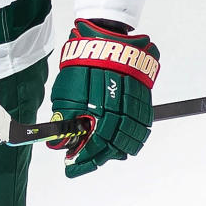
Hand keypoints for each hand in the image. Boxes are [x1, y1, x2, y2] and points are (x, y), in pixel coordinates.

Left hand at [49, 19, 159, 177]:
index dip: (83, 160)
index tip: (72, 166)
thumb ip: (66, 121)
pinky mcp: (144, 99)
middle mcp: (121, 113)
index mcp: (101, 113)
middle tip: (84, 162)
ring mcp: (135, 106)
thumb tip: (61, 143)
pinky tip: (121, 140)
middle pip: (114, 148)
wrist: (106, 40)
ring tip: (103, 154)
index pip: (95, 148)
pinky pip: (143, 126)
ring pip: (132, 139)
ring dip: (117, 150)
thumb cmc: (83, 65)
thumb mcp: (66, 94)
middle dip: (98, 158)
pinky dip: (133, 137)